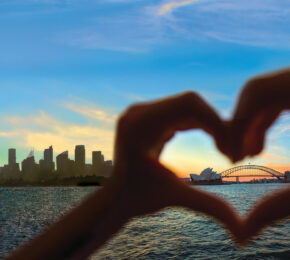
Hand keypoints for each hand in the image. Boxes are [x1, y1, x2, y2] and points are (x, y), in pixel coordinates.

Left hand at [108, 91, 240, 235]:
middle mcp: (139, 111)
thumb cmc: (138, 199)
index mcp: (139, 124)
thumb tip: (242, 232)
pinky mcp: (148, 116)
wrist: (116, 197)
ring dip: (209, 123)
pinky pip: (179, 111)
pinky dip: (198, 123)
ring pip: (187, 105)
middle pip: (189, 102)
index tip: (229, 150)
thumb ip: (208, 206)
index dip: (216, 123)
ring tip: (222, 147)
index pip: (188, 105)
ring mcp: (142, 112)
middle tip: (230, 151)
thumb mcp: (174, 197)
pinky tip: (209, 139)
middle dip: (215, 123)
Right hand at [225, 68, 289, 242]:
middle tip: (238, 156)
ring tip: (250, 153)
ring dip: (252, 124)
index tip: (233, 155)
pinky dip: (265, 120)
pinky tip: (264, 145)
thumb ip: (283, 207)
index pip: (258, 91)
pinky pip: (278, 99)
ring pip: (267, 94)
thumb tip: (242, 233)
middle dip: (241, 124)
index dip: (237, 123)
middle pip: (258, 90)